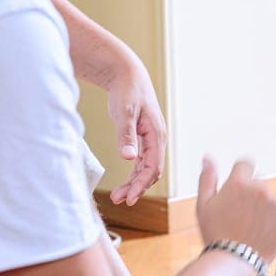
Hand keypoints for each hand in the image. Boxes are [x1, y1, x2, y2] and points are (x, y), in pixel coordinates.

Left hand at [107, 59, 166, 204]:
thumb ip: (126, 135)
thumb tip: (129, 158)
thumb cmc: (127, 91)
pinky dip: (134, 173)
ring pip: (146, 167)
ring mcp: (152, 139)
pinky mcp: (143, 137)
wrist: (127, 74)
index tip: (128, 198)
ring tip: (117, 195)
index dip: (141, 184)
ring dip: (134, 182)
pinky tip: (124, 181)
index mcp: (157, 134)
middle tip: (119, 201)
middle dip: (136, 187)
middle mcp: (158, 139)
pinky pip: (142, 161)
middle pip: (151, 171)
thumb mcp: (124, 112)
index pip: (153, 167)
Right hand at [196, 158, 275, 263]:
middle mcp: (260, 188)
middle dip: (252, 194)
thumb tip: (208, 158)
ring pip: (271, 198)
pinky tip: (263, 232)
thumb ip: (207, 178)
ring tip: (251, 228)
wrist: (236, 261)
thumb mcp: (204, 206)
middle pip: (259, 182)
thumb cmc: (216, 234)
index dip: (241, 175)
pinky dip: (275, 220)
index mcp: (239, 182)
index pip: (246, 164)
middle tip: (242, 216)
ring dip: (264, 207)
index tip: (238, 191)